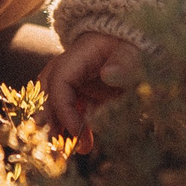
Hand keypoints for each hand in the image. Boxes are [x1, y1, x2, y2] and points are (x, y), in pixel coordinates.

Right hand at [41, 31, 141, 151]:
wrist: (138, 35)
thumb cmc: (135, 41)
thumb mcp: (134, 49)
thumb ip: (124, 62)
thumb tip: (107, 75)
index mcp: (79, 54)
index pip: (59, 81)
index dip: (63, 109)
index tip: (76, 131)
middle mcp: (71, 67)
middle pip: (47, 93)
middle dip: (51, 120)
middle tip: (61, 146)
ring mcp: (77, 79)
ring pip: (56, 104)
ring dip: (62, 127)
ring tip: (75, 149)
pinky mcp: (85, 90)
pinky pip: (72, 110)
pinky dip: (75, 126)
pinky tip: (85, 144)